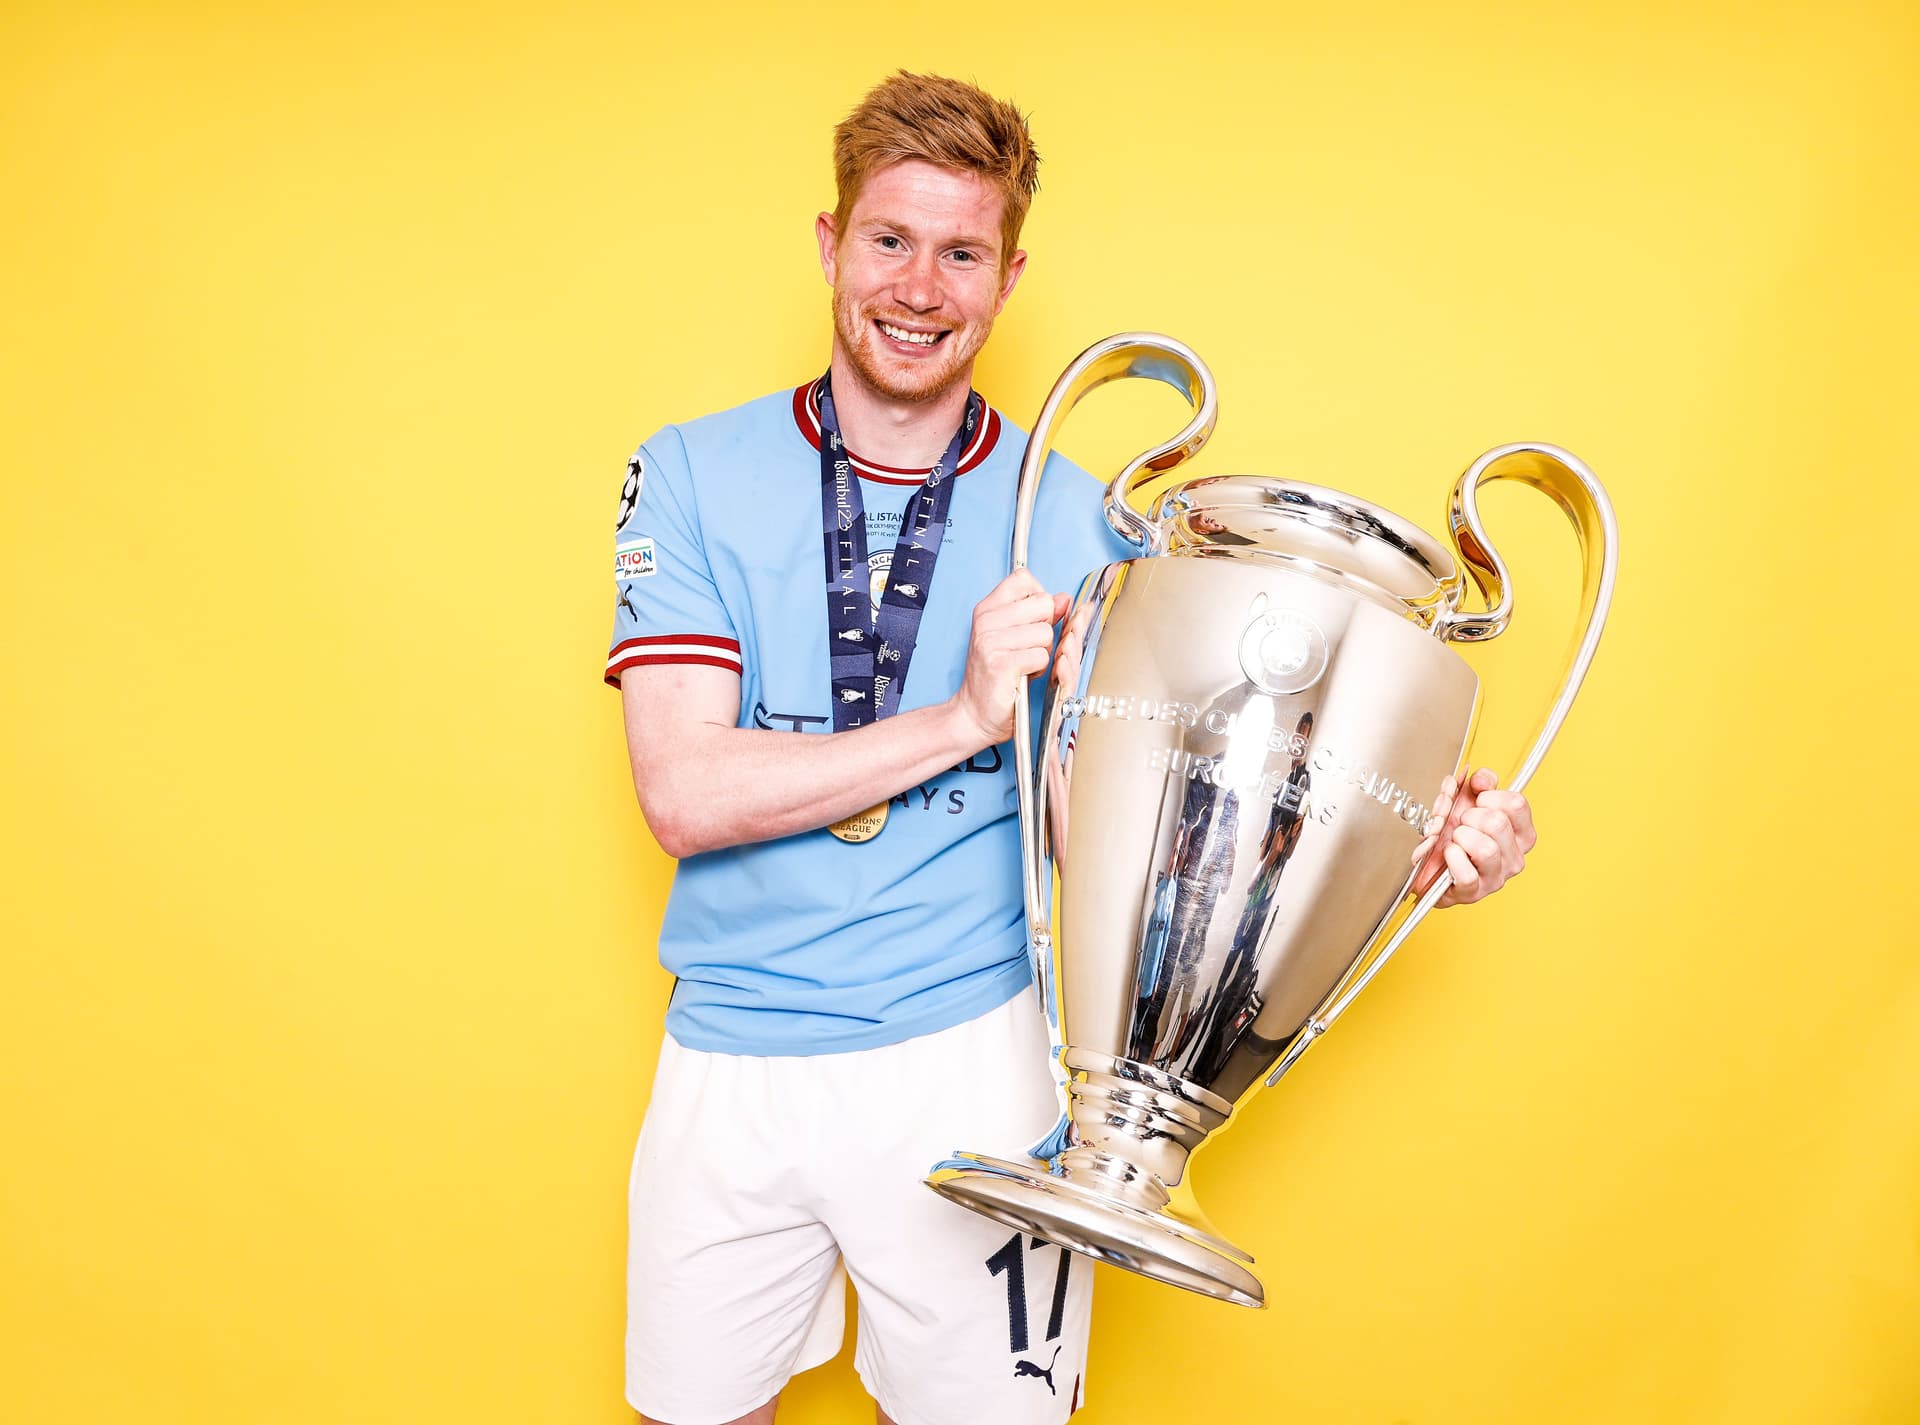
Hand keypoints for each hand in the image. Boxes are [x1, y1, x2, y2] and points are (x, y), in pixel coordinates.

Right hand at [949, 570, 1070, 746]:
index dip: (1038, 598)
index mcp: (986, 609)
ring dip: (1042, 653)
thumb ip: (1039, 614)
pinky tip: (1023, 675)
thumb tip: (1063, 599)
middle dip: (1045, 629)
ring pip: (1046, 633)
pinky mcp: (1001, 665)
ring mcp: (991, 642)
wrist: (974, 713)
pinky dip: (1038, 669)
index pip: (1023, 579)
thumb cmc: (995, 676)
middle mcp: (985, 622)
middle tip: (1027, 647)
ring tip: (1024, 664)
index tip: (1030, 619)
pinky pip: (1041, 656)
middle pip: (1043, 604)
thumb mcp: (1012, 636)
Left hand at [1410, 767, 1537, 906]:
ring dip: (1460, 838)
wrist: (1427, 864)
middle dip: (1470, 817)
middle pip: (1498, 823)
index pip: (1517, 804)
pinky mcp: (1475, 893)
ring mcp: (1497, 877)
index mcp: (1520, 833)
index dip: (1489, 796)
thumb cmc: (1453, 833)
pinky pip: (1467, 873)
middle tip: (1461, 824)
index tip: (1477, 802)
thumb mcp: (1468, 800)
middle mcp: (1515, 856)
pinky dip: (1451, 859)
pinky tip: (1448, 855)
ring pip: (1486, 849)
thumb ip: (1481, 782)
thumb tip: (1482, 779)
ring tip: (1454, 840)